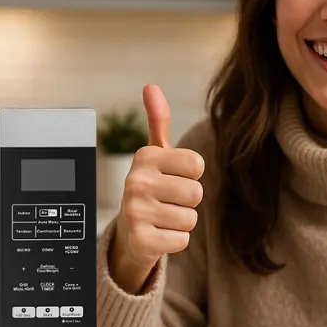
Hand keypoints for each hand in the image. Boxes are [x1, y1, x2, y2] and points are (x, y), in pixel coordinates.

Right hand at [109, 84, 205, 293]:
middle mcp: (136, 181)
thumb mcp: (156, 155)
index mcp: (144, 157)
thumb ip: (158, 121)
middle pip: (196, 192)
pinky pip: (182, 240)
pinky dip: (175, 241)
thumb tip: (151, 86)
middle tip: (168, 201)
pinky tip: (159, 235)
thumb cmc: (151, 188)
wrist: (130, 232)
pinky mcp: (140, 240)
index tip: (173, 177)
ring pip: (191, 218)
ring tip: (163, 218)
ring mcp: (135, 212)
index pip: (197, 164)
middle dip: (188, 201)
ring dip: (182, 221)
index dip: (191, 174)